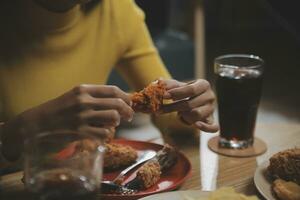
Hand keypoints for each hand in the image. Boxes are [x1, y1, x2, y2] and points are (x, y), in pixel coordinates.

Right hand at [1, 84, 132, 159]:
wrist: (36, 123)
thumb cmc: (58, 110)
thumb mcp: (74, 96)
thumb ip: (94, 97)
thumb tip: (118, 101)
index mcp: (83, 89)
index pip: (113, 90)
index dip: (126, 97)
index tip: (129, 103)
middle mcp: (84, 101)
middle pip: (117, 104)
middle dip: (128, 111)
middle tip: (129, 116)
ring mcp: (82, 117)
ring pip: (113, 118)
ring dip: (117, 123)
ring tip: (114, 125)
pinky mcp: (80, 132)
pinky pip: (104, 134)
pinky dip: (107, 135)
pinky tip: (102, 134)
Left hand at [161, 79, 218, 132]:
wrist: (193, 101)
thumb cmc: (185, 92)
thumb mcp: (177, 86)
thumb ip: (168, 84)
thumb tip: (158, 82)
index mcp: (204, 85)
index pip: (190, 89)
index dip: (176, 93)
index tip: (163, 95)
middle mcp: (210, 96)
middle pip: (190, 104)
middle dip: (172, 107)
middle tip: (159, 110)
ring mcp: (211, 109)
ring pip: (196, 115)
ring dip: (184, 115)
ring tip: (180, 113)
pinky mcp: (211, 121)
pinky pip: (213, 127)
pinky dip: (205, 127)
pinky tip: (196, 125)